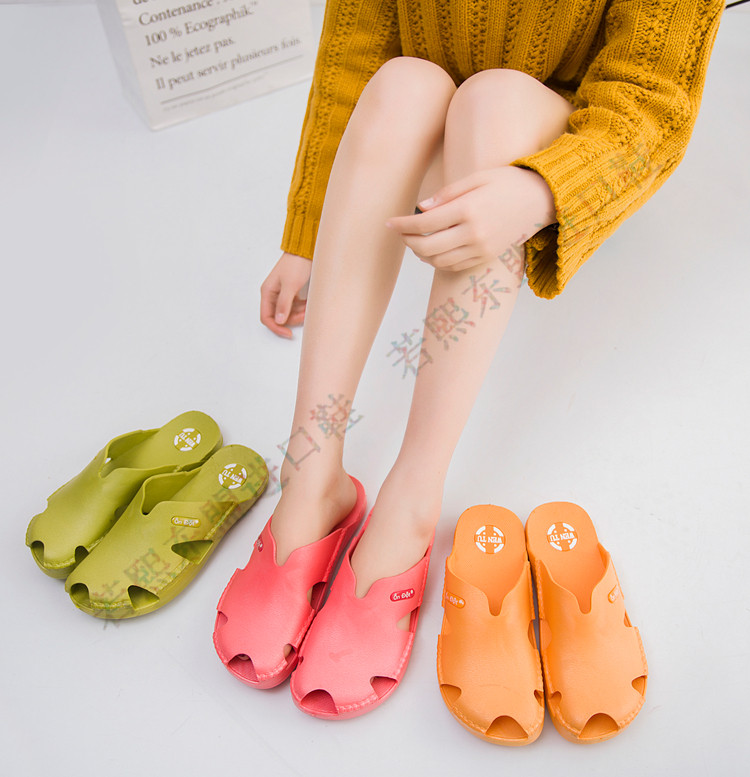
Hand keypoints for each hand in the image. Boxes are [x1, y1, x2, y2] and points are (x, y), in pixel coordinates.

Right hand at [260, 251, 311, 337]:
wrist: (306, 251)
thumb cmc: (296, 264)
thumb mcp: (290, 286)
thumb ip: (284, 304)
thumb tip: (279, 321)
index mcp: (267, 292)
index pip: (266, 317)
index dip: (276, 328)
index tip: (288, 333)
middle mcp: (272, 294)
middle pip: (279, 316)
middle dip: (292, 319)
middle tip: (305, 315)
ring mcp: (281, 293)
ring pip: (288, 312)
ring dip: (299, 313)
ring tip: (309, 307)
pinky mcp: (291, 292)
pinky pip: (294, 306)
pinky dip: (302, 308)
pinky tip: (309, 303)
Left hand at [385, 166, 555, 272]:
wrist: (540, 200)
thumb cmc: (507, 183)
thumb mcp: (476, 178)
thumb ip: (446, 194)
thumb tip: (420, 209)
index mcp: (468, 209)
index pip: (425, 223)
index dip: (403, 225)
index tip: (390, 223)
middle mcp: (474, 233)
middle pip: (428, 247)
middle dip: (408, 241)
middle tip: (400, 233)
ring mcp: (481, 249)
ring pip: (439, 261)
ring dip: (421, 254)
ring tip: (415, 241)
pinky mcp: (486, 258)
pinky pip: (454, 266)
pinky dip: (437, 262)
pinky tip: (432, 251)